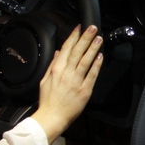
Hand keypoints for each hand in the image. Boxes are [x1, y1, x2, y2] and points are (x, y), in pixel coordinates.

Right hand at [31, 25, 102, 141]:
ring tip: (99, 38)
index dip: (74, 36)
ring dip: (93, 48)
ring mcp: (76, 81)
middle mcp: (66, 73)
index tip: (79, 28)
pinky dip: (96, 65)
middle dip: (85, 38)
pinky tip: (100, 57)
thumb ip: (52, 64)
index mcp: (56, 69)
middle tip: (93, 28)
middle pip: (77, 52)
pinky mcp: (84, 90)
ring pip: (85, 61)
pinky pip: (91, 75)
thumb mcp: (45, 80)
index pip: (66, 49)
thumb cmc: (48, 100)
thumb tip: (58, 52)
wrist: (52, 117)